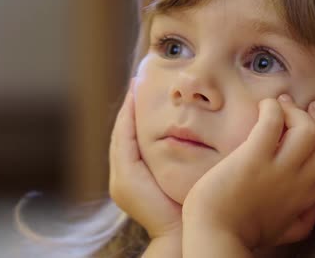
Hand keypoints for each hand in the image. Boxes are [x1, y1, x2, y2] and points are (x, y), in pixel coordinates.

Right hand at [109, 79, 182, 240]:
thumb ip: (179, 158)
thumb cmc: (189, 208)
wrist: (182, 233)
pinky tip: (135, 100)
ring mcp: (121, 178)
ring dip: (127, 110)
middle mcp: (122, 177)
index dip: (135, 116)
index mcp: (134, 179)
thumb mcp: (183, 177)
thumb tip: (194, 134)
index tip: (143, 92)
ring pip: (122, 134)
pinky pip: (125, 140)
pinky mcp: (125, 176)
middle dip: (129, 109)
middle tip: (136, 82)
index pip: (133, 140)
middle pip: (123, 134)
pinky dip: (129, 120)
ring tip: (134, 87)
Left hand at [182, 95, 314, 249]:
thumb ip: (306, 221)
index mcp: (307, 196)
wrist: (212, 235)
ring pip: (309, 131)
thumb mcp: (284, 232)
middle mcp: (298, 182)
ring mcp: (276, 170)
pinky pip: (272, 123)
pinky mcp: (252, 159)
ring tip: (278, 110)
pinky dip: (271, 108)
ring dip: (295, 113)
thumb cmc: (242, 232)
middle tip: (297, 114)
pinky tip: (262, 108)